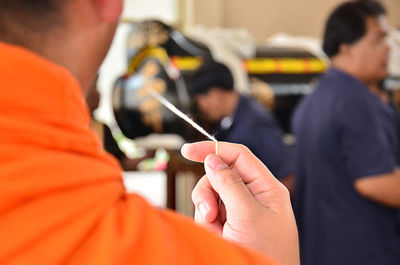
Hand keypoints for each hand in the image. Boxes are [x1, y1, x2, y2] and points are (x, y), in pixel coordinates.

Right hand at [181, 141, 298, 264]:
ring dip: (208, 213)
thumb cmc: (267, 252)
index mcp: (266, 187)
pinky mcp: (229, 223)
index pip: (238, 156)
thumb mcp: (248, 214)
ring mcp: (240, 210)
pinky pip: (208, 214)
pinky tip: (219, 237)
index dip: (214, 149)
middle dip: (208, 192)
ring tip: (219, 232)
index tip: (188, 150)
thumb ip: (229, 183)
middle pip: (219, 175)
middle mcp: (253, 195)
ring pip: (211, 196)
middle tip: (210, 214)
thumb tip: (213, 159)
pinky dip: (208, 225)